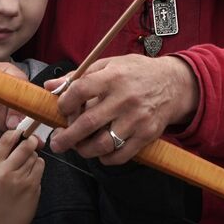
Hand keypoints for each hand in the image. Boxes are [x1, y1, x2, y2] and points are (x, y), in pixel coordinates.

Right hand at [0, 128, 43, 223]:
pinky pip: (40, 166)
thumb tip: (21, 136)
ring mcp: (20, 179)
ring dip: (33, 157)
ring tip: (25, 166)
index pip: (7, 139)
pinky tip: (31, 174)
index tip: (21, 132)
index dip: (17, 133)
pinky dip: (38, 166)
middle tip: (32, 141)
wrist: (1, 220)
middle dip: (31, 141)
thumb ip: (3, 155)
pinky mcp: (32, 186)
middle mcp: (6, 171)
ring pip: (34, 155)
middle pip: (25, 145)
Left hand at [45, 54, 198, 164]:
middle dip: (66, 137)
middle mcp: (124, 98)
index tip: (61, 109)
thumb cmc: (136, 72)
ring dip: (84, 150)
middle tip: (56, 142)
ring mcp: (137, 119)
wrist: (174, 84)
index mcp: (113, 77)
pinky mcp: (147, 134)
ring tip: (77, 148)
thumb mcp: (109, 65)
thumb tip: (50, 87)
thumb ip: (79, 77)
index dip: (64, 103)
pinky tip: (100, 153)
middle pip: (88, 123)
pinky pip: (121, 154)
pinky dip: (106, 158)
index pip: (80, 91)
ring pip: (103, 143)